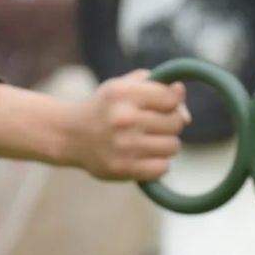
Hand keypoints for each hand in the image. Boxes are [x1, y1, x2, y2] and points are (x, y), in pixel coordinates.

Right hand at [62, 69, 189, 180]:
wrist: (70, 135)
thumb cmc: (106, 108)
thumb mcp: (126, 86)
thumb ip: (158, 87)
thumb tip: (184, 106)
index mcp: (124, 93)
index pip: (171, 98)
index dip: (170, 102)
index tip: (159, 105)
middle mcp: (124, 118)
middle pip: (176, 123)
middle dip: (170, 123)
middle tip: (151, 125)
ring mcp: (124, 145)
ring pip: (173, 146)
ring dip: (165, 144)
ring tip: (146, 140)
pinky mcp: (124, 168)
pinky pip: (163, 168)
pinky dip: (158, 164)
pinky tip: (143, 156)